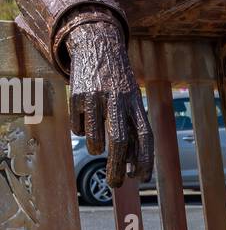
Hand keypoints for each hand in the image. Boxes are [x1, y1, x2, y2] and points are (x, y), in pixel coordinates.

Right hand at [68, 19, 152, 185]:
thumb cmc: (118, 84)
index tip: (140, 178)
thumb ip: (133, 130)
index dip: (145, 160)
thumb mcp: (131, 102)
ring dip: (96, 149)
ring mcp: (96, 97)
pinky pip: (78, 128)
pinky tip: (85, 117)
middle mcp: (118, 100)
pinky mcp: (77, 96)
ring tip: (97, 147)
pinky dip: (82, 132)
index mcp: (135, 103)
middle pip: (118, 142)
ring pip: (95, 139)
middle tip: (115, 184)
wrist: (98, 45)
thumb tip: (133, 167)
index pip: (145, 136)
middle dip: (116, 168)